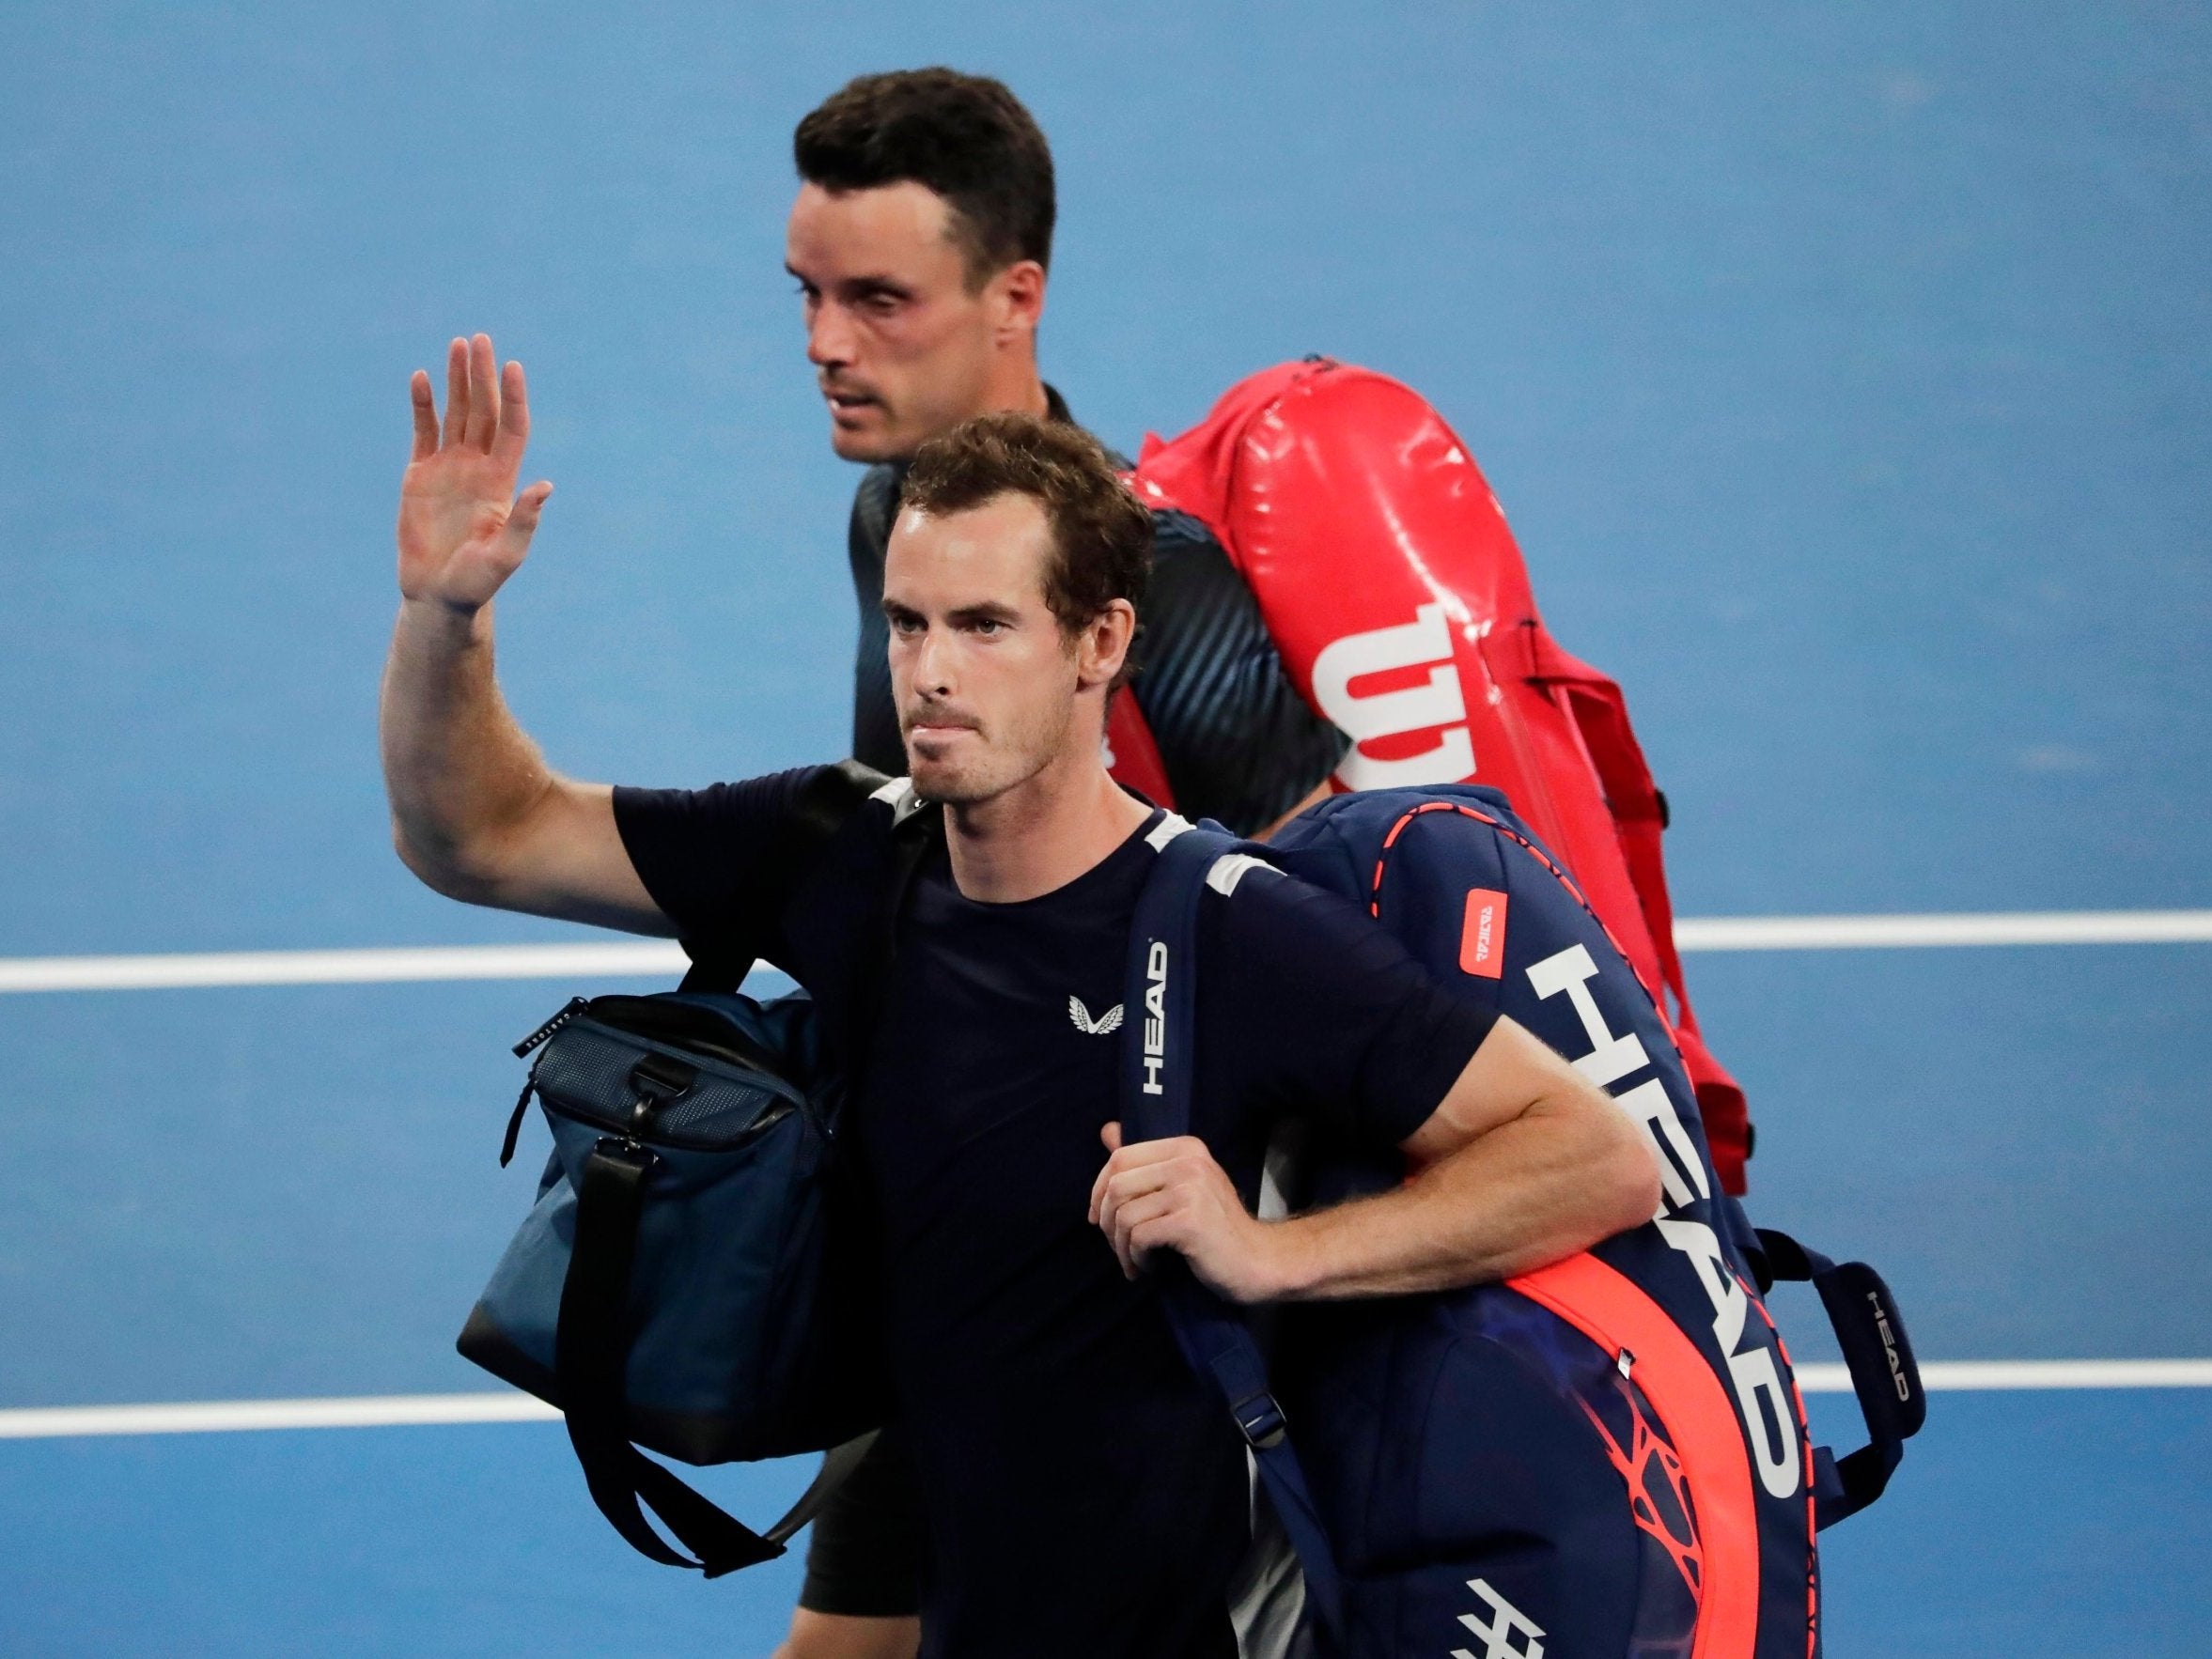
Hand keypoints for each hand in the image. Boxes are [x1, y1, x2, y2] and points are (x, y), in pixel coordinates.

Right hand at [397, 333, 552, 612]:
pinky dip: (422, 405)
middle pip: (483, 412)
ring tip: (457, 344)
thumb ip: (524, 522)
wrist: (438, 596)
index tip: (513, 366)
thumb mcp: (506, 556)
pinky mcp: (419, 476)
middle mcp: (478, 469)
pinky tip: (421, 378)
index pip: (511, 429)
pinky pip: (423, 432)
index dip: (514, 398)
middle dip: (482, 376)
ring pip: (455, 414)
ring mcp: (449, 469)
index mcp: (502, 483)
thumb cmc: (477, 582)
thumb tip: (545, 486)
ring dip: (456, 381)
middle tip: (480, 339)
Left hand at [1087, 1123, 1285, 1302]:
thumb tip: (1106, 1129)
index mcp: (1185, 1148)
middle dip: (1107, 1223)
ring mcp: (1191, 1190)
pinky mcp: (1190, 1221)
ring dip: (1121, 1247)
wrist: (1256, 1260)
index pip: (1120, 1158)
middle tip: (1118, 1248)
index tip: (1100, 1220)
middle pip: (1116, 1186)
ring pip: (1124, 1215)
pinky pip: (1139, 1237)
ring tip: (1134, 1262)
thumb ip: (1144, 1161)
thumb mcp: (1182, 1186)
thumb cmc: (1214, 1227)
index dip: (1099, 1191)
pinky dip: (1136, 1258)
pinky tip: (1149, 1267)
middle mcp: (1189, 1162)